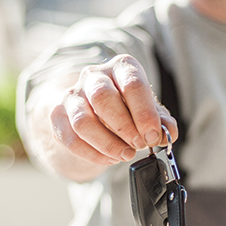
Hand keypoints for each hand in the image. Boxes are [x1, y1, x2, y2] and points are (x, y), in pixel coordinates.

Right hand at [49, 54, 177, 165]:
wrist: (94, 111)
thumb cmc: (126, 108)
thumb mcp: (148, 111)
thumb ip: (161, 121)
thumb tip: (168, 132)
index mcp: (121, 67)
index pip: (132, 84)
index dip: (144, 113)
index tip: (152, 136)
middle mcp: (94, 75)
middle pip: (103, 98)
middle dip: (124, 127)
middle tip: (138, 145)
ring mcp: (73, 95)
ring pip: (83, 121)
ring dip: (107, 144)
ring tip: (125, 154)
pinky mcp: (57, 115)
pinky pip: (71, 138)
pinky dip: (93, 154)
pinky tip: (109, 158)